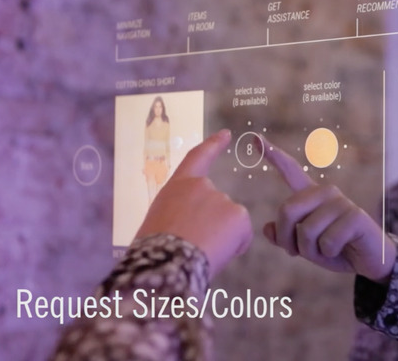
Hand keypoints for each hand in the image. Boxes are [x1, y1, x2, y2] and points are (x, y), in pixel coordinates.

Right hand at [136, 129, 252, 279]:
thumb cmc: (155, 250)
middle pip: (217, 206)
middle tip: (193, 247)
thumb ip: (179, 215)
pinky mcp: (239, 215)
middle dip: (212, 226)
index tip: (227, 134)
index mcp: (179, 186)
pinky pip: (242, 236)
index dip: (213, 145)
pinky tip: (216, 255)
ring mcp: (223, 198)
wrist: (166, 263)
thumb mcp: (160, 223)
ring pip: (229, 224)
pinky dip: (234, 247)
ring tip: (200, 253)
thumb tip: (190, 230)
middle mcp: (203, 186)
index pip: (198, 158)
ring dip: (220, 238)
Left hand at [262, 139, 394, 282]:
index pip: (290, 171)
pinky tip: (340, 249)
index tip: (255, 138)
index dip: (272, 155)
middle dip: (287, 240)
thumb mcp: (305, 247)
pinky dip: (329, 253)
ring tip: (325, 251)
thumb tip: (267, 229)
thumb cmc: (335, 250)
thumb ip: (285, 238)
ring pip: (306, 231)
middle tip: (296, 253)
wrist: (368, 260)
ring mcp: (340, 202)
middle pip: (287, 211)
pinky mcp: (354, 215)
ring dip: (311, 251)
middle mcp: (325, 192)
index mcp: (311, 196)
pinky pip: (327, 241)